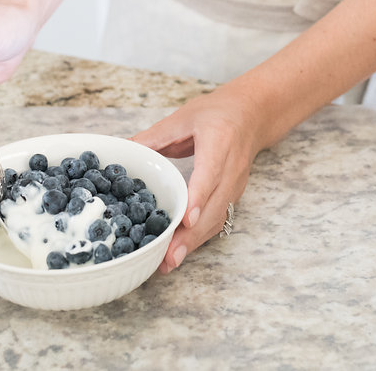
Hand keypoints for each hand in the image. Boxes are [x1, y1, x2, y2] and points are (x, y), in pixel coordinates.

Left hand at [132, 82, 279, 272]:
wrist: (253, 114)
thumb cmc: (217, 113)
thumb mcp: (183, 117)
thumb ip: (153, 137)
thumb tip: (122, 151)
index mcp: (220, 141)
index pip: (210, 174)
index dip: (199, 198)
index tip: (187, 220)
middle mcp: (232, 167)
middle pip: (214, 207)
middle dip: (191, 235)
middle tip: (169, 256)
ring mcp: (236, 185)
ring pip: (217, 219)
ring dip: (194, 242)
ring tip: (169, 262)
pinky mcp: (233, 196)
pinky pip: (218, 220)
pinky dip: (200, 238)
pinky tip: (181, 251)